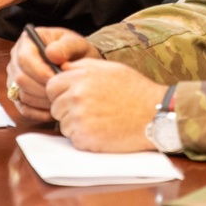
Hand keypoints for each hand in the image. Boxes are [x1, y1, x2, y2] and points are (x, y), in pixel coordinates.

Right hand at [7, 27, 98, 122]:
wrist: (77, 63)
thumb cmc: (75, 51)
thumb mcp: (76, 43)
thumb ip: (66, 46)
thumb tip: (51, 53)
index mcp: (27, 41)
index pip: (24, 59)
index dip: (39, 72)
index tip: (57, 79)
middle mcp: (16, 59)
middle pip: (20, 79)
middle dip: (42, 89)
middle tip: (61, 92)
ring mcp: (14, 77)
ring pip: (21, 94)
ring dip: (41, 101)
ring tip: (60, 99)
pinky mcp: (18, 94)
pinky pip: (23, 108)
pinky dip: (38, 112)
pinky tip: (53, 110)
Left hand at [48, 59, 167, 152]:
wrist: (153, 114)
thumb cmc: (135, 90)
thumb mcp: (110, 68)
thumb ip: (83, 66)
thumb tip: (62, 68)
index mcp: (81, 76)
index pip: (51, 86)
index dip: (61, 93)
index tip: (73, 97)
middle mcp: (77, 95)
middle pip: (55, 107)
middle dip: (67, 110)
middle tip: (90, 111)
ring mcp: (79, 117)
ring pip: (63, 124)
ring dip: (76, 125)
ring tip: (99, 120)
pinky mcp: (84, 137)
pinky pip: (73, 139)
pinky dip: (85, 138)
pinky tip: (102, 130)